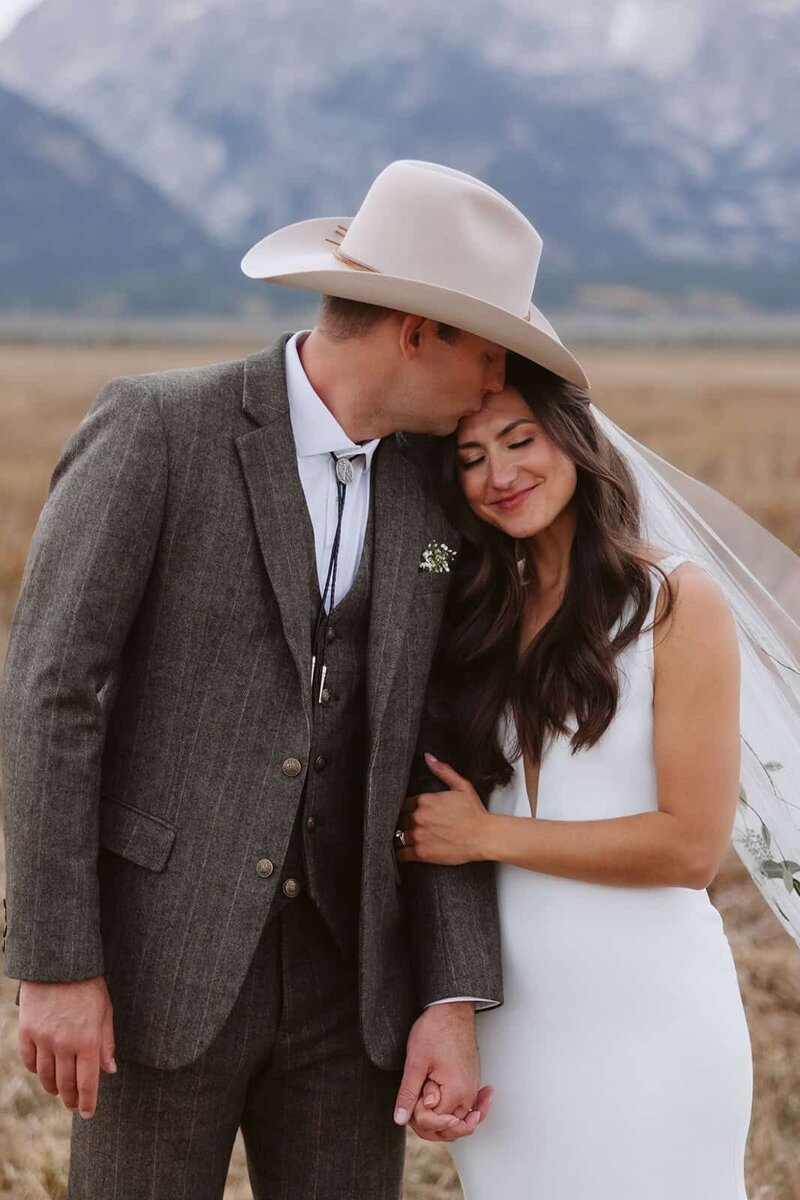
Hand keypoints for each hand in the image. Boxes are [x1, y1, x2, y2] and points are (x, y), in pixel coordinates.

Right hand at [19, 976, 116, 1117]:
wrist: (60, 964)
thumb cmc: (88, 986)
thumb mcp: (105, 1012)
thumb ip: (106, 1043)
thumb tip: (110, 1070)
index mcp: (88, 1040)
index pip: (88, 1083)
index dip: (88, 1102)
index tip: (88, 1114)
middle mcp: (65, 1045)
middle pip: (66, 1085)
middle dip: (71, 1099)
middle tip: (75, 1106)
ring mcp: (43, 1040)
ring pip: (46, 1077)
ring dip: (54, 1088)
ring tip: (60, 1092)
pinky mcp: (27, 1033)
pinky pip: (30, 1062)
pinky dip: (38, 1071)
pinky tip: (44, 1072)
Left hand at [394, 1001, 489, 1140]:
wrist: (451, 1009)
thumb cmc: (435, 1029)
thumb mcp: (415, 1062)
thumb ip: (408, 1093)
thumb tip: (400, 1118)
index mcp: (456, 1092)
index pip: (436, 1123)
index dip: (417, 1116)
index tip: (411, 1100)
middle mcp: (468, 1094)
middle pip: (450, 1129)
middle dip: (429, 1123)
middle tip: (414, 1102)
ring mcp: (472, 1088)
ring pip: (459, 1121)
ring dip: (441, 1120)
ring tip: (425, 1106)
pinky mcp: (471, 1082)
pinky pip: (467, 1108)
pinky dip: (456, 1113)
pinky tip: (446, 1109)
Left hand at [397, 753, 490, 865]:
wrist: (484, 836)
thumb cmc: (474, 812)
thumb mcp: (461, 786)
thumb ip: (442, 770)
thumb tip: (428, 757)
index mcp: (424, 800)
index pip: (404, 803)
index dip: (408, 809)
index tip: (411, 813)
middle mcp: (418, 817)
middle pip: (400, 819)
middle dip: (404, 822)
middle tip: (411, 826)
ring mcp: (418, 835)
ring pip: (398, 836)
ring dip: (402, 837)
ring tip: (407, 839)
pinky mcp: (421, 853)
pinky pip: (402, 854)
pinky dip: (401, 854)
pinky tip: (405, 852)